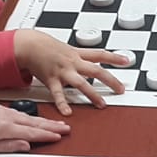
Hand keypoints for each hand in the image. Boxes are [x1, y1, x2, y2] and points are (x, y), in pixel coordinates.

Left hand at [0, 98, 70, 150]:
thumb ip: (8, 146)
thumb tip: (26, 146)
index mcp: (7, 128)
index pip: (33, 133)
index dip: (48, 135)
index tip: (60, 136)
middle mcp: (8, 117)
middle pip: (35, 123)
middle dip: (52, 126)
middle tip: (66, 128)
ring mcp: (4, 111)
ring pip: (29, 117)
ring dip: (44, 120)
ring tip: (55, 124)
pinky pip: (21, 113)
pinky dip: (32, 117)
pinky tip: (34, 119)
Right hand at [15, 31, 129, 111]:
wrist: (29, 45)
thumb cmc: (46, 47)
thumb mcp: (66, 48)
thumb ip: (80, 56)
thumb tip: (93, 60)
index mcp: (77, 54)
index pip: (100, 54)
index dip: (115, 57)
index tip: (127, 61)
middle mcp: (72, 62)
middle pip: (96, 71)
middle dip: (110, 80)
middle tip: (121, 89)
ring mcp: (63, 72)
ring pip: (81, 83)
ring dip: (92, 95)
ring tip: (102, 105)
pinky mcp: (51, 80)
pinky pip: (58, 93)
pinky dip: (63, 103)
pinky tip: (68, 112)